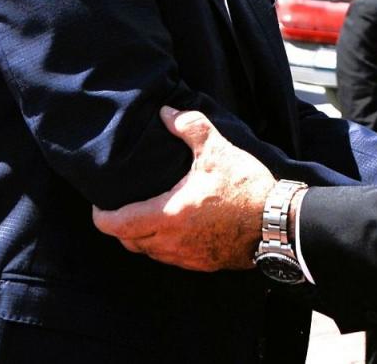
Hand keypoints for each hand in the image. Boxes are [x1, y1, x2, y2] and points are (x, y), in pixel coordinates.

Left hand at [92, 107, 275, 270]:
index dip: (101, 216)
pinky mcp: (203, 264)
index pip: (116, 225)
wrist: (278, 223)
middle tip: (123, 207)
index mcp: (167, 214)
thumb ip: (189, 126)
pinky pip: (171, 259)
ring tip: (148, 215)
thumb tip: (166, 112)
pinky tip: (177, 227)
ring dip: (143, 238)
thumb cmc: (247, 188)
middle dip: (121, 226)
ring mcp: (187, 257)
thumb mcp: (217, 150)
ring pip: (150, 253)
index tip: (98, 205)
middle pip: (129, 242)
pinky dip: (165, 246)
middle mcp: (171, 242)